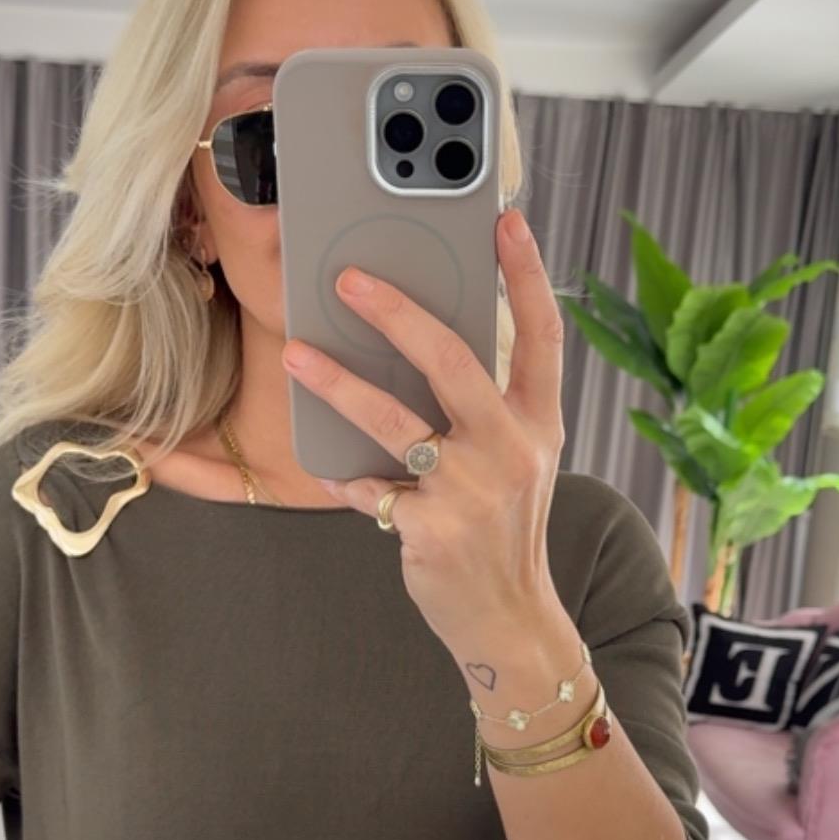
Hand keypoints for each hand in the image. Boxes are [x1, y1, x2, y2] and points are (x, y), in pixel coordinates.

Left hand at [280, 208, 565, 657]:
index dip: (526, 275)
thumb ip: (484, 409)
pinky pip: (370, 487)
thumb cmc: (501, 528)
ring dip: (337, 384)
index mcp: (537, 424)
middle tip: (348, 279)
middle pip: (451, 360)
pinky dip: (344, 475)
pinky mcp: (432, 527)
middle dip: (396, 313)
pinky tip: (326, 466)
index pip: (541, 336)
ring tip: (297, 354)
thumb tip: (418, 344)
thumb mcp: (515, 462)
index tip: (506, 221)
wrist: (507, 618)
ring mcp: (471, 490)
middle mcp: (511, 449)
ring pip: (393, 420)